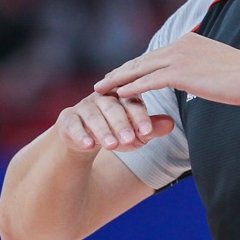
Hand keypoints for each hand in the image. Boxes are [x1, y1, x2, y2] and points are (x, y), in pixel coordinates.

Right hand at [54, 91, 173, 152]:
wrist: (84, 138)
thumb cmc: (117, 130)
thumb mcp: (135, 131)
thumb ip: (150, 128)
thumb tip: (170, 124)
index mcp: (122, 94)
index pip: (132, 101)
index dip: (140, 116)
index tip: (147, 131)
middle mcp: (103, 96)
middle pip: (113, 107)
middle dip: (122, 124)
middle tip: (130, 139)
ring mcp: (84, 106)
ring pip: (94, 116)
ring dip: (103, 131)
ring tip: (112, 145)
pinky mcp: (68, 118)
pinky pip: (74, 125)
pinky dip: (81, 135)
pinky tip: (88, 145)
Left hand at [93, 32, 239, 105]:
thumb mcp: (217, 67)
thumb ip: (200, 69)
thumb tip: (196, 79)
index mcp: (188, 41)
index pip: (154, 56)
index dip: (135, 66)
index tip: (120, 75)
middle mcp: (180, 45)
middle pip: (142, 60)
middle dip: (120, 72)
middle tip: (102, 82)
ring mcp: (179, 57)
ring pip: (140, 69)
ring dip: (118, 80)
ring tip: (102, 89)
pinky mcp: (180, 72)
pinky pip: (149, 81)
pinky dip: (132, 88)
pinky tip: (119, 94)